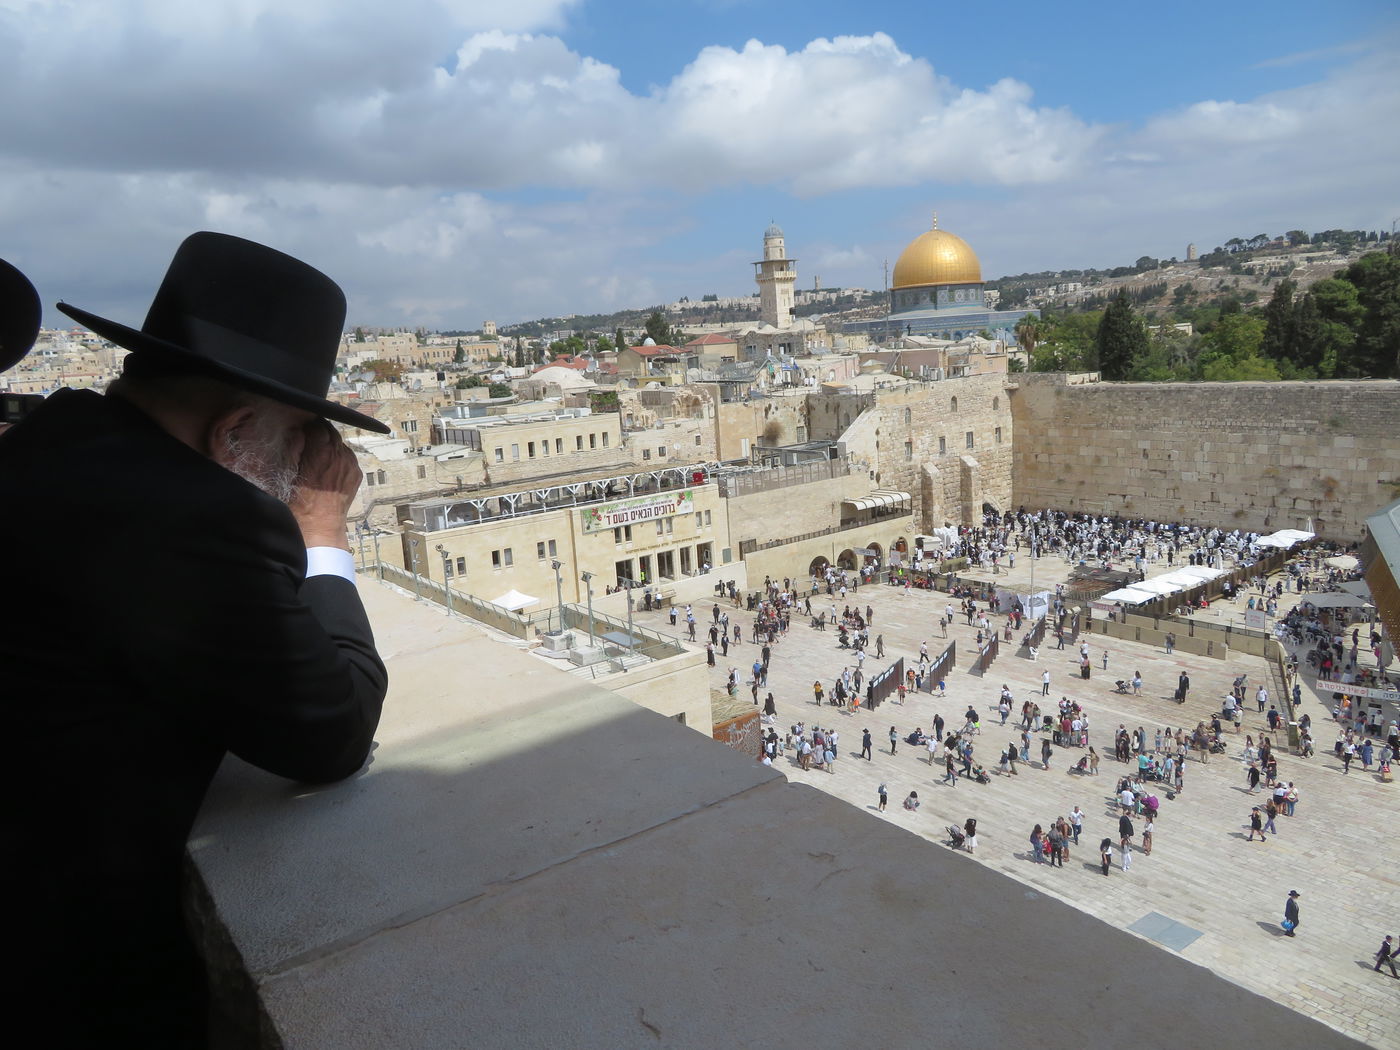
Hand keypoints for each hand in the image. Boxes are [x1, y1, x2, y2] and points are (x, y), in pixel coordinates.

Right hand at [289, 421, 359, 549]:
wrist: (320, 528)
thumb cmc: (299, 504)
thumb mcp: (288, 474)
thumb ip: (294, 448)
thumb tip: (297, 430)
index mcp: (322, 452)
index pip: (317, 424)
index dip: (307, 424)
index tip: (300, 426)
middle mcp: (340, 455)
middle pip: (330, 430)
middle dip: (319, 431)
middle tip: (307, 436)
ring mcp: (351, 464)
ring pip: (340, 442)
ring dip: (329, 443)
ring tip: (317, 452)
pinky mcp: (356, 473)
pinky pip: (347, 456)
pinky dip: (338, 455)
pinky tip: (328, 464)